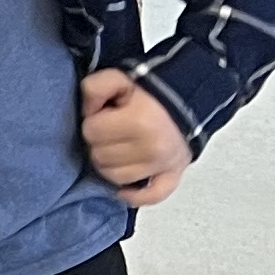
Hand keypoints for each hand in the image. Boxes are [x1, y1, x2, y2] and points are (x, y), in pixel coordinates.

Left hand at [79, 67, 191, 205]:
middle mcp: (153, 148)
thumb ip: (95, 87)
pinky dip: (135, 195)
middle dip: (100, 142)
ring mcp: (163, 165)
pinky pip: (150, 196)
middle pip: (99, 157)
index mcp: (139, 122)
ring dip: (110, 164)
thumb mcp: (118, 78)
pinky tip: (123, 189)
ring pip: (114, 177)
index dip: (93, 121)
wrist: (187, 101)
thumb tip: (88, 112)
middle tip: (112, 131)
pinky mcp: (173, 176)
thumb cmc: (148, 92)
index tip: (104, 115)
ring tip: (118, 148)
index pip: (91, 132)